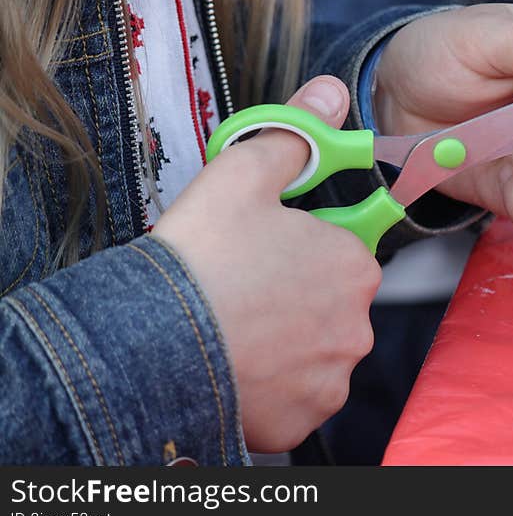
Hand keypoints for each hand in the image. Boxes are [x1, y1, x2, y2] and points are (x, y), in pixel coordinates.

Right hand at [152, 76, 380, 452]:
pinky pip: (295, 396)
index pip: (342, 249)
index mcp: (352, 265)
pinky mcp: (302, 420)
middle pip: (330, 303)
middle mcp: (355, 326)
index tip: (266, 250)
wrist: (153, 345)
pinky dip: (273, 385)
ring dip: (286, 343)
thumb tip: (331, 96)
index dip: (302, 245)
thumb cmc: (203, 259)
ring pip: (313, 351)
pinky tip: (238, 365)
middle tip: (244, 290)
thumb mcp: (243, 176)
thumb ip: (296, 136)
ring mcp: (330, 378)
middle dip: (296, 296)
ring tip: (236, 328)